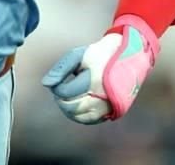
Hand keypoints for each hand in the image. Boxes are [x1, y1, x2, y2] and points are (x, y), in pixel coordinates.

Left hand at [41, 15, 158, 123]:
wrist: (128, 56)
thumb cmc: (99, 54)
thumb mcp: (78, 55)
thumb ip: (61, 69)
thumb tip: (45, 84)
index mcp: (94, 80)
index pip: (65, 92)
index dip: (57, 87)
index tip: (60, 78)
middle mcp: (103, 97)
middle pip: (72, 107)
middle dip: (61, 99)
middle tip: (61, 88)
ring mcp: (109, 106)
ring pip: (80, 117)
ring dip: (69, 109)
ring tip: (67, 96)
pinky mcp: (113, 111)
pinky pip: (91, 120)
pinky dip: (80, 115)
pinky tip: (76, 105)